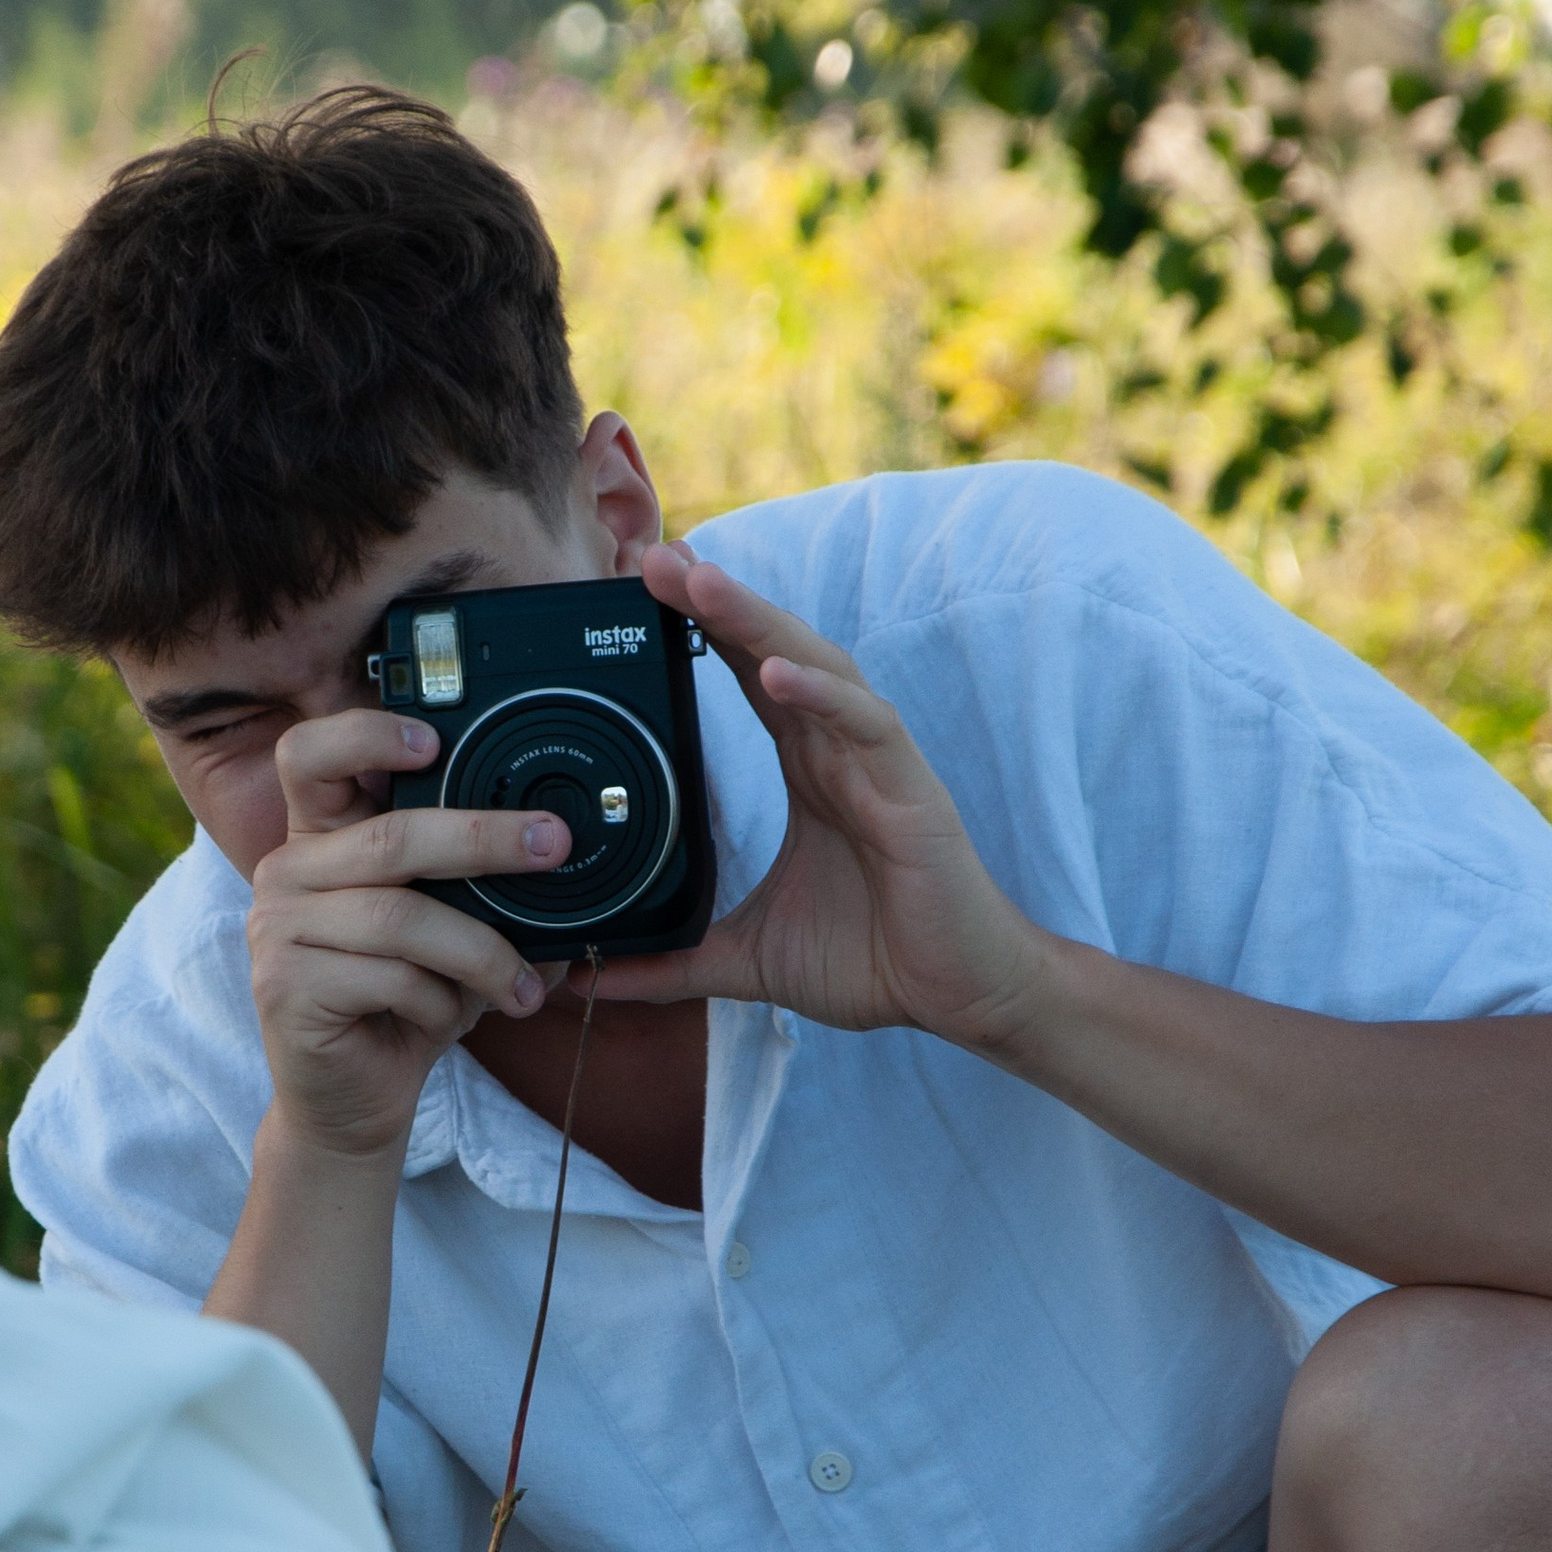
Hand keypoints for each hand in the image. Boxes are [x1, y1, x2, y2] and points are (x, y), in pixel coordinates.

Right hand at [245, 709, 568, 1161]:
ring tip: (523, 987)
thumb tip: (556, 849)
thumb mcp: (446, 933)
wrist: (352, 1102)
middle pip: (390, 835)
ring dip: (480, 953)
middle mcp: (287, 873)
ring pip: (402, 918)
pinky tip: (448, 1020)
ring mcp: (277, 930)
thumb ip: (476, 886)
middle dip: (483, 838)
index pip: (311, 756)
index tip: (433, 741)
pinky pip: (389, 978)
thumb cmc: (402, 1005)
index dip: (366, 734)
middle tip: (552, 846)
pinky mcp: (285, 987)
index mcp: (321, 841)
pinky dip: (440, 1002)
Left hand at [592, 544, 1049, 1046]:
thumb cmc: (874, 959)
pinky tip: (778, 672)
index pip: (744, 675)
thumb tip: (591, 978)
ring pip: (815, 667)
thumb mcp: (749, 960)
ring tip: (700, 584)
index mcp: (806, 767)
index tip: (639, 586)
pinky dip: (822, 694)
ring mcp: (877, 763)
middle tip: (653, 556)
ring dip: (758, 621)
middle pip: (771, 649)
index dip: (699, 627)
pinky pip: (866, 725)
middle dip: (715, 600)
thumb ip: (674, 964)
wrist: (960, 996)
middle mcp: (838, 749)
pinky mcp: (912, 792)